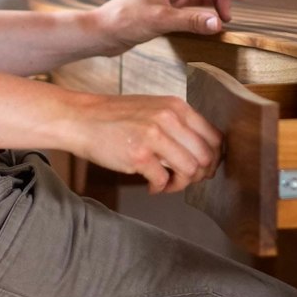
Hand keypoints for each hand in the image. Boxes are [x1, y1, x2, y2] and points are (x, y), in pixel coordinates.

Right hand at [69, 93, 222, 193]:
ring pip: (190, 170)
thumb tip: (205, 152)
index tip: (205, 169)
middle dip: (199, 175)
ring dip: (180, 184)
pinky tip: (152, 186)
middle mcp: (169, 118)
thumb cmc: (116, 117)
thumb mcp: (155, 109)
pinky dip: (160, 189)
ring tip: (167, 184)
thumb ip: (179, 125)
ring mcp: (153, 136)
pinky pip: (163, 181)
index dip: (214, 159)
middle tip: (185, 180)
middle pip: (206, 157)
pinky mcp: (138, 155)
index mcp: (177, 107)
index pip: (215, 137)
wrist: (81, 118)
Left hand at [96, 0, 247, 50]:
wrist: (102, 34)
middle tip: (228, 16)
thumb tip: (219, 22)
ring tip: (221, 21)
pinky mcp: (164, 8)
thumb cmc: (123, 21)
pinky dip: (202, 13)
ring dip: (212, 4)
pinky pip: (190, 6)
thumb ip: (191, 21)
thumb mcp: (160, 20)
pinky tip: (208, 23)